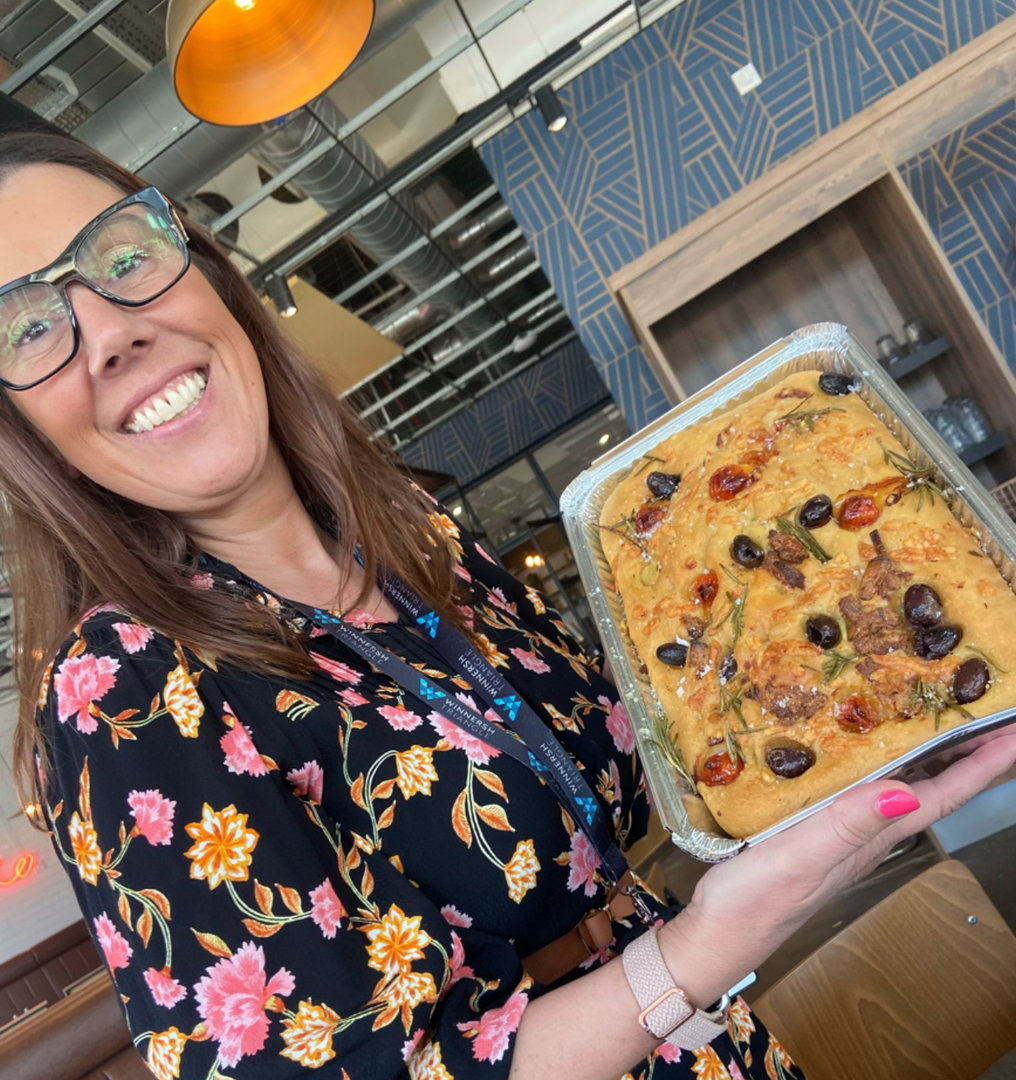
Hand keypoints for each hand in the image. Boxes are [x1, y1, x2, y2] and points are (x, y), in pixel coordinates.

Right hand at [662, 724, 1015, 1001]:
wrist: (716, 934)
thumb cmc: (754, 900)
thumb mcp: (798, 857)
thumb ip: (848, 826)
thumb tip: (904, 794)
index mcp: (868, 836)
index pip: (940, 796)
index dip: (981, 765)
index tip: (1013, 733)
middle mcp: (865, 834)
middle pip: (932, 790)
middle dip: (968, 754)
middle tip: (991, 712)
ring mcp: (842, 835)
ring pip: (903, 788)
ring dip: (933, 757)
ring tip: (948, 721)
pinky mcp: (816, 832)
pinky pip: (867, 790)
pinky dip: (886, 764)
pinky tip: (872, 751)